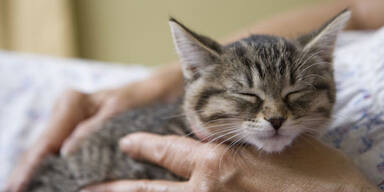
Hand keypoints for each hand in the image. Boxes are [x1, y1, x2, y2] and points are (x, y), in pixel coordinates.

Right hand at [5, 73, 180, 191]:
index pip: (47, 138)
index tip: (18, 185)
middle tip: (14, 191)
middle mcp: (67, 114)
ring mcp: (73, 127)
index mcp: (72, 103)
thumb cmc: (141, 97)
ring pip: (49, 154)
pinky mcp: (83, 138)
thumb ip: (94, 127)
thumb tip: (66, 152)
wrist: (158, 94)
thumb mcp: (122, 108)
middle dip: (28, 171)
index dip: (31, 163)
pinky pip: (64, 157)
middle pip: (42, 148)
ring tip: (23, 189)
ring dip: (38, 174)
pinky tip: (48, 183)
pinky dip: (56, 171)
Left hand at [82, 133, 378, 191]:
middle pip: (145, 191)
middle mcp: (206, 191)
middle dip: (113, 188)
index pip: (165, 149)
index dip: (141, 145)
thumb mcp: (274, 144)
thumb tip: (210, 146)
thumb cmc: (316, 173)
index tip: (126, 142)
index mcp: (218, 162)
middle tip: (85, 188)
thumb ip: (238, 144)